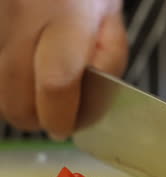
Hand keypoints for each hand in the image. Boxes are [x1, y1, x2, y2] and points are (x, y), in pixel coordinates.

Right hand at [0, 0, 127, 138]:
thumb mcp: (111, 18)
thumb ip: (107, 60)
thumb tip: (87, 105)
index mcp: (66, 16)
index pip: (58, 81)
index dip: (60, 114)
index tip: (66, 127)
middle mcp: (21, 20)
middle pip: (16, 97)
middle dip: (37, 119)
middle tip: (57, 116)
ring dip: (21, 105)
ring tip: (45, 96)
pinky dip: (10, 86)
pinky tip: (29, 77)